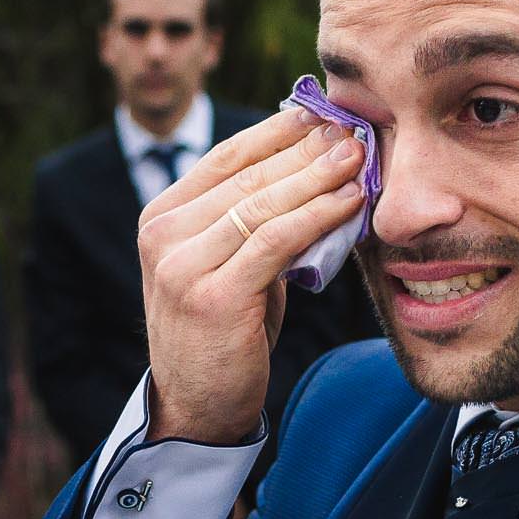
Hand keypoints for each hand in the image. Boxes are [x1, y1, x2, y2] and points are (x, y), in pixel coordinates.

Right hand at [136, 108, 366, 443]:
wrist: (198, 404)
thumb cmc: (222, 331)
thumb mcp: (226, 264)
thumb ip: (250, 222)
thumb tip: (315, 166)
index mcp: (159, 219)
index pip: (223, 159)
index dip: (275, 132)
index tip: (320, 115)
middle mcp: (162, 237)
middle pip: (245, 176)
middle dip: (304, 150)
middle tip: (351, 130)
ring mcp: (182, 266)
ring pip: (263, 204)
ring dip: (318, 177)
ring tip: (358, 158)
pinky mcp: (214, 296)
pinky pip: (276, 241)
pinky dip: (319, 216)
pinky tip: (350, 202)